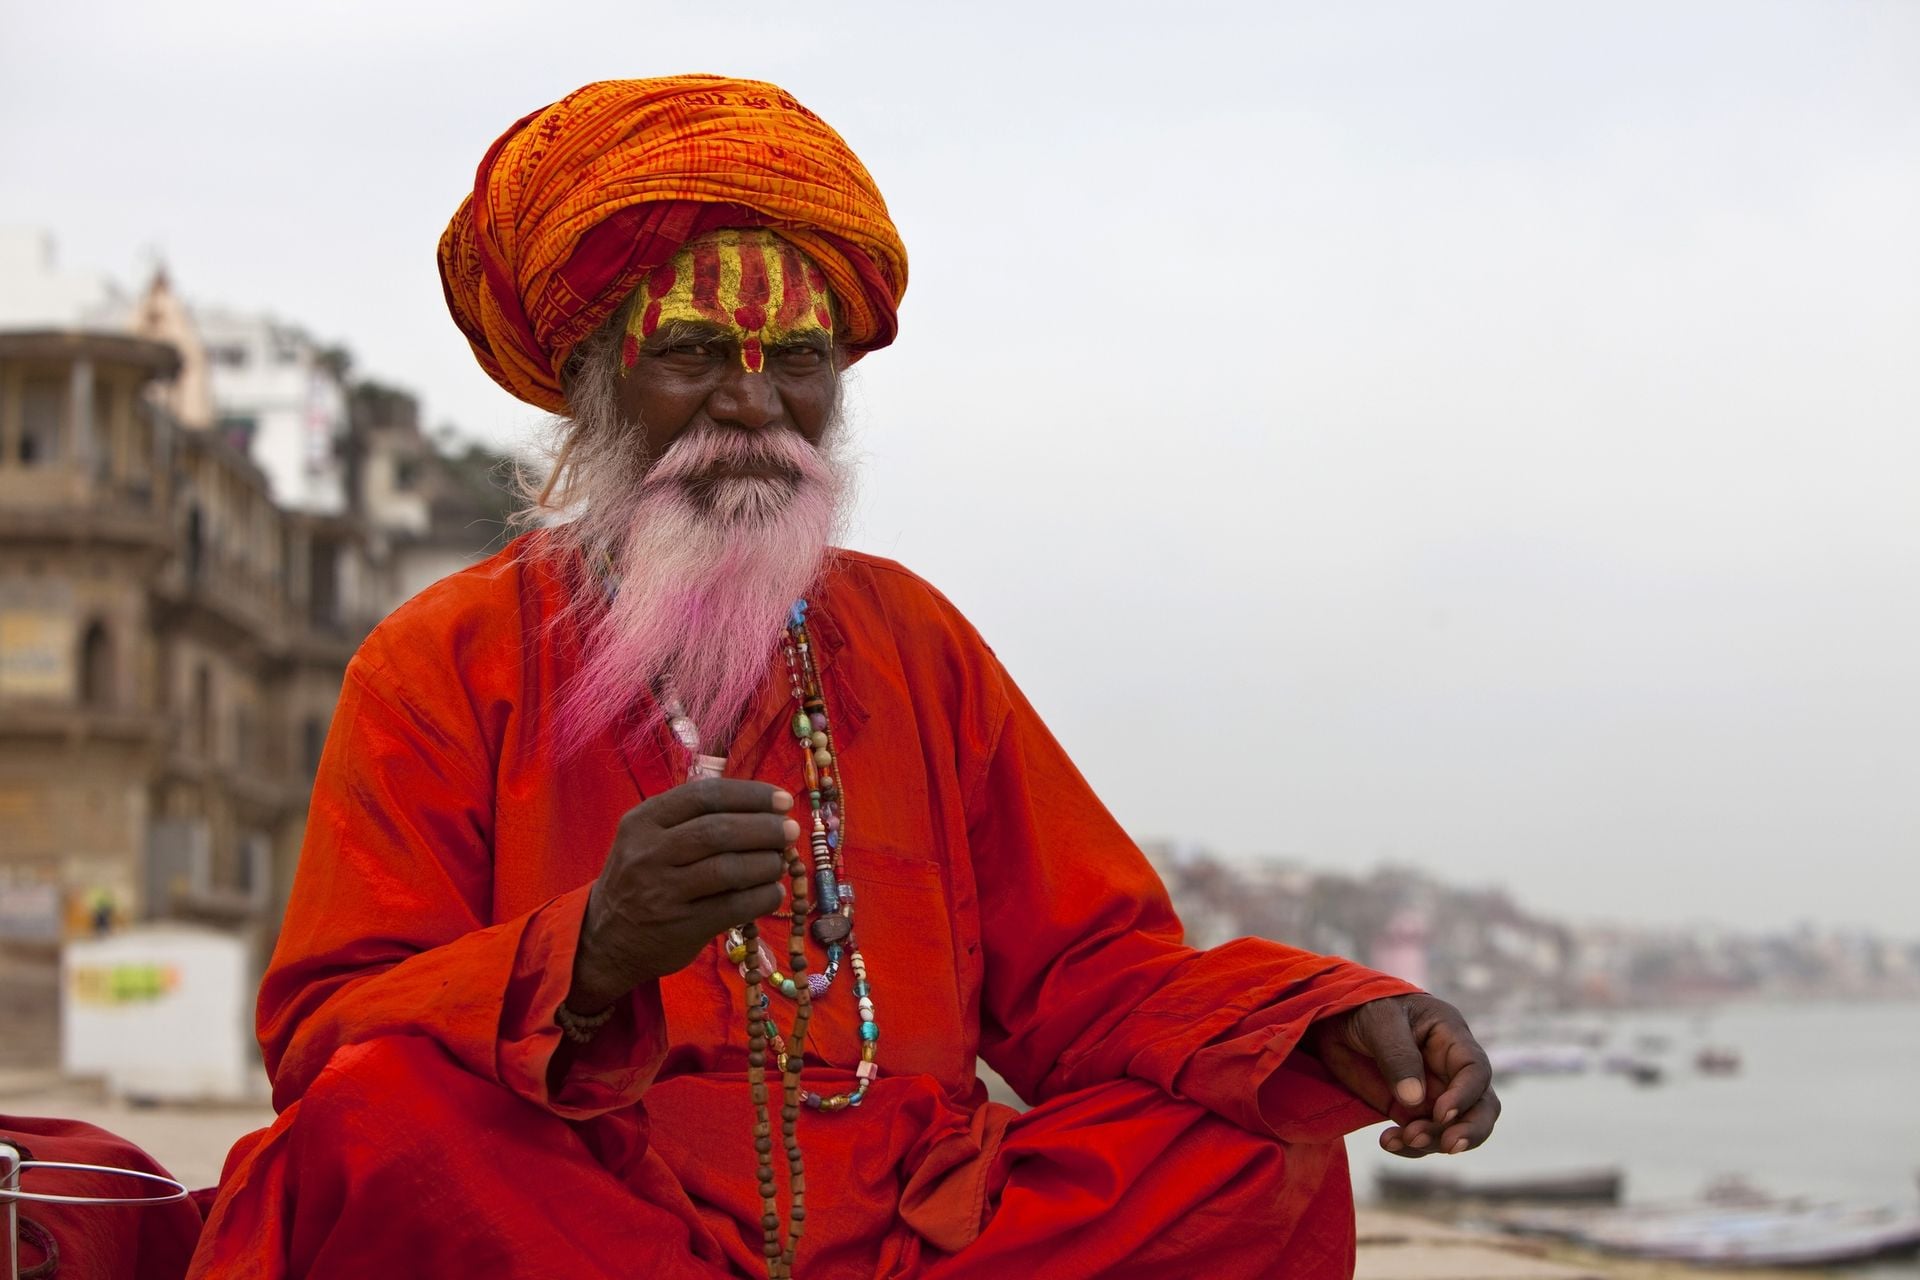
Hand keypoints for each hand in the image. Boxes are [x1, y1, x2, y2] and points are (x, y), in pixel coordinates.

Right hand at [568, 778, 796, 1013]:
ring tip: (780, 861)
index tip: (782, 800)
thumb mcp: (648, 838)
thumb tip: (763, 808)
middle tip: (790, 831)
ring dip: (767, 862)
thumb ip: (693, 818)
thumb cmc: (640, 878)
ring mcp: (663, 892)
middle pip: (720, 831)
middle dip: (764, 828)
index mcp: (643, 820)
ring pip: (729, 869)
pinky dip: (763, 896)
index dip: (750, 795)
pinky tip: (772, 891)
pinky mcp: (681, 927)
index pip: (705, 796)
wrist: (605, 940)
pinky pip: (734, 907)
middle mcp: (649, 853)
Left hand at [1310, 994, 1499, 1158]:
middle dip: (1470, 1130)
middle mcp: (1450, 1069)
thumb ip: (1398, 1056)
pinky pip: (1422, 1136)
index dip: (1466, 1095)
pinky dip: (1410, 1146)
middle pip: (1481, 1106)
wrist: (1334, 1019)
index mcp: (1451, 1038)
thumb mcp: (1379, 1021)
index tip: (1442, 1113)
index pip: (1475, 1070)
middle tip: (1448, 1146)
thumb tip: (1416, 1100)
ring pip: (1453, 1128)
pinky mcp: (1411, 1111)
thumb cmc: (1364, 1007)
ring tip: (1403, 1139)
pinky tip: (1389, 1142)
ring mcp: (1433, 1093)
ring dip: (1434, 1141)